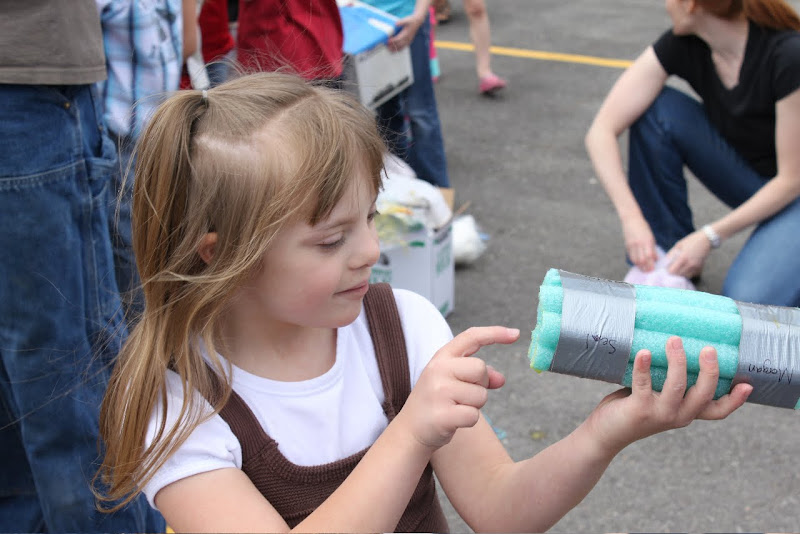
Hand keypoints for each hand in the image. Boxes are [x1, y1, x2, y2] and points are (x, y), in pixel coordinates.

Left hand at [387, 12, 424, 51]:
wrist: (417, 22)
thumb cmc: (411, 21)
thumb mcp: (406, 20)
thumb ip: (401, 22)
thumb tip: (396, 24)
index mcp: (406, 34)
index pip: (398, 39)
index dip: (393, 40)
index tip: (388, 41)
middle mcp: (407, 39)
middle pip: (399, 45)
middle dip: (392, 46)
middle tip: (386, 45)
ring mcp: (408, 41)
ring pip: (400, 48)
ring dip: (394, 49)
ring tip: (388, 49)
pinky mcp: (408, 42)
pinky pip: (402, 48)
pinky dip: (397, 49)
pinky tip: (393, 49)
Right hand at [396, 326, 519, 450]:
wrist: (410, 431)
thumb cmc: (436, 403)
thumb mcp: (452, 381)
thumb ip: (477, 376)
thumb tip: (502, 379)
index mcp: (441, 357)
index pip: (471, 337)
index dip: (495, 333)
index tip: (516, 334)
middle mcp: (438, 370)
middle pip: (480, 369)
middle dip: (481, 385)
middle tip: (462, 396)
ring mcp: (438, 391)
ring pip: (481, 395)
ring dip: (475, 405)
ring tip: (454, 408)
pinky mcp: (442, 415)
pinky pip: (474, 415)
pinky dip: (469, 420)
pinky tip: (453, 421)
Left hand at [584, 337, 751, 455]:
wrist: (606, 433)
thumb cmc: (633, 408)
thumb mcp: (658, 396)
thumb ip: (668, 380)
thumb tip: (676, 344)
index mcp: (686, 413)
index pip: (718, 411)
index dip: (735, 401)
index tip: (747, 385)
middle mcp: (678, 416)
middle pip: (703, 395)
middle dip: (709, 371)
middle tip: (709, 349)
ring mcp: (659, 414)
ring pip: (676, 387)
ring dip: (677, 362)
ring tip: (674, 340)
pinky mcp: (639, 409)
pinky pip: (643, 384)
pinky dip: (644, 367)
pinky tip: (644, 352)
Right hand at [621, 216, 657, 271]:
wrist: (631, 220)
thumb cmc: (643, 227)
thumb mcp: (651, 237)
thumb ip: (652, 248)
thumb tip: (655, 259)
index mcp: (647, 241)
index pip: (649, 256)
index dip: (651, 264)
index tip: (653, 270)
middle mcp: (639, 244)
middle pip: (642, 260)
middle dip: (645, 268)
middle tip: (648, 272)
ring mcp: (632, 245)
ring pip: (635, 260)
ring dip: (639, 266)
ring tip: (643, 269)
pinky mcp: (627, 246)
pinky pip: (631, 256)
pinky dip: (634, 261)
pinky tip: (638, 263)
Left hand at [666, 231, 709, 277]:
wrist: (706, 240)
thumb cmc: (691, 240)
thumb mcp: (679, 245)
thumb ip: (671, 254)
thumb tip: (665, 262)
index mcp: (683, 258)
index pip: (672, 271)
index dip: (668, 271)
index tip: (666, 268)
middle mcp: (690, 264)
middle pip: (678, 275)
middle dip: (673, 273)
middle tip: (671, 269)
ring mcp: (696, 267)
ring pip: (685, 277)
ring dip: (680, 274)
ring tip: (678, 269)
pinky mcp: (700, 268)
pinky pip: (691, 275)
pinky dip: (687, 274)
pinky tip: (685, 269)